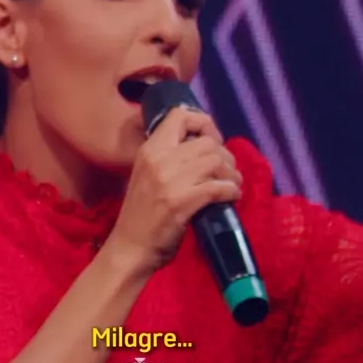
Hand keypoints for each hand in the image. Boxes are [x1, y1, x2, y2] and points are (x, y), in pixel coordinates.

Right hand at [107, 106, 242, 274]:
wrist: (130, 247)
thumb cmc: (140, 213)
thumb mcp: (148, 174)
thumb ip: (169, 157)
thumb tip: (204, 146)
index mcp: (150, 149)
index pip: (180, 115)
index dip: (204, 123)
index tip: (212, 141)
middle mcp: (159, 159)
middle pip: (207, 142)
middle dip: (225, 155)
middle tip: (227, 171)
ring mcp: (170, 180)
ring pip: (216, 162)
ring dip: (231, 174)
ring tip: (232, 185)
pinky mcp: (182, 202)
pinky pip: (218, 187)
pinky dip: (231, 191)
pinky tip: (231, 197)